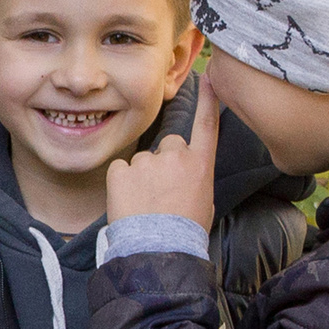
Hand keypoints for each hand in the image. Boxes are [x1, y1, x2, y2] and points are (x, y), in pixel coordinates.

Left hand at [106, 71, 220, 228]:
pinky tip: (129, 204)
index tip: (208, 77)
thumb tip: (183, 176)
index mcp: (200, 164)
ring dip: (141, 177)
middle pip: (169, 145)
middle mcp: (175, 155)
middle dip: (164, 163)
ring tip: (145, 205)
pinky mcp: (121, 170)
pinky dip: (121, 184)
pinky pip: (120, 170)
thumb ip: (195, 179)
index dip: (208, 99)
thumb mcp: (203, 202)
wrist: (159, 251)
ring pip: (142, 161)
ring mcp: (147, 161)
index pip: (207, 124)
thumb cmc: (185, 233)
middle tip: (161, 193)